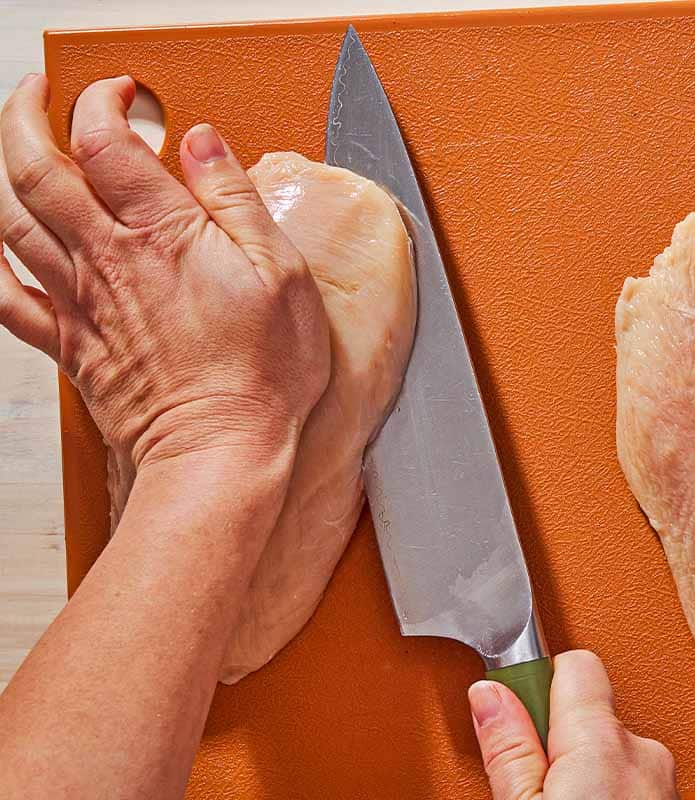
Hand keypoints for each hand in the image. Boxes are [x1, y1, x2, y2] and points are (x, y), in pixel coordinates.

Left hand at [0, 74, 329, 468]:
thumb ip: (236, 199)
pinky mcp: (72, 344)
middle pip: (35, 167)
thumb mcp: (281, 272)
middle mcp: (108, 258)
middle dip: (26, 115)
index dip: (104, 100)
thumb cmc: (263, 370)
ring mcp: (82, 301)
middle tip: (39, 92)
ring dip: (3, 170)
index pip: (105, 139)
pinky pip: (8, 296)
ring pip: (10, 218)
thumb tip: (204, 142)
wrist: (221, 448)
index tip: (122, 92)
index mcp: (162, 233)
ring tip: (18, 145)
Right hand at [469, 650, 677, 799]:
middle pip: (587, 714)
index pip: (574, 664)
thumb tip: (488, 693)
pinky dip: (608, 791)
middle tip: (531, 783)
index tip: (512, 710)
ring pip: (609, 752)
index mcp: (603, 741)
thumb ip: (508, 749)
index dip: (537, 683)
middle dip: (556, 740)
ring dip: (583, 772)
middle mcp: (644, 752)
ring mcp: (663, 780)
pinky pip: (630, 779)